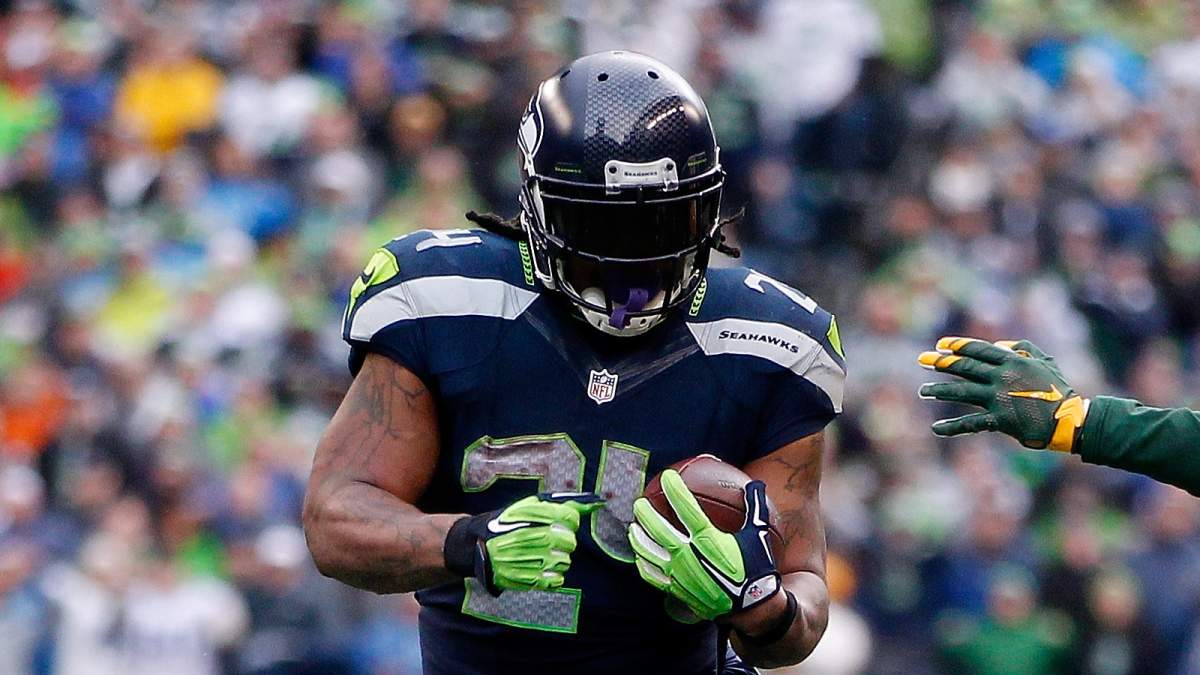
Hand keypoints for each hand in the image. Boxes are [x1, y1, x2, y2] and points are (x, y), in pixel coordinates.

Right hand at [444, 492, 602, 593]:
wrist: (476, 545)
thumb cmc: (509, 523)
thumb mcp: (532, 507)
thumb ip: (565, 505)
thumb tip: (596, 503)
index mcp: (531, 515)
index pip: (570, 517)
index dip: (570, 521)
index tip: (561, 523)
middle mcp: (530, 536)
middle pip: (569, 542)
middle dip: (565, 542)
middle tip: (551, 541)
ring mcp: (526, 559)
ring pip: (564, 562)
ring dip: (559, 559)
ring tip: (544, 555)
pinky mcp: (523, 578)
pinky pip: (555, 580)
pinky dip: (554, 576)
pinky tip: (543, 568)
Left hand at [628, 470, 780, 620]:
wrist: (751, 607)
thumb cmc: (755, 569)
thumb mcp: (758, 536)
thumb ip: (755, 508)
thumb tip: (756, 484)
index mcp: (708, 540)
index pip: (686, 509)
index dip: (675, 490)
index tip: (667, 476)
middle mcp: (689, 555)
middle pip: (659, 531)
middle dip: (646, 514)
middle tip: (639, 503)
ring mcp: (680, 574)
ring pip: (650, 554)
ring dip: (639, 539)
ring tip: (633, 528)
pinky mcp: (677, 589)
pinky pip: (653, 577)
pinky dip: (644, 566)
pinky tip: (640, 558)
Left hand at [918, 337, 1088, 451]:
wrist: (1069, 420)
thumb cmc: (1057, 390)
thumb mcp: (1045, 361)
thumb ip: (1023, 348)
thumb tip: (999, 345)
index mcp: (1013, 361)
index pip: (979, 350)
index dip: (958, 346)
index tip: (940, 344)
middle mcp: (1002, 377)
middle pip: (965, 368)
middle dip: (941, 363)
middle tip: (921, 359)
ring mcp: (999, 398)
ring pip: (962, 392)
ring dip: (939, 391)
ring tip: (923, 391)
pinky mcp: (999, 420)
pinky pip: (970, 423)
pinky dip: (952, 427)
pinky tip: (936, 429)